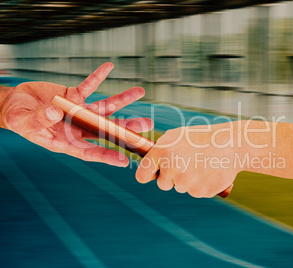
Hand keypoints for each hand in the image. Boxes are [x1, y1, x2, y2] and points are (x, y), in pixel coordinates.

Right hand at [0, 62, 152, 166]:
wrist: (15, 105)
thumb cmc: (20, 120)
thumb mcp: (25, 123)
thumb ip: (40, 120)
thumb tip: (57, 111)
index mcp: (67, 142)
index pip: (90, 151)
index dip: (106, 156)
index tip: (124, 161)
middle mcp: (78, 127)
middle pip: (106, 128)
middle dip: (126, 127)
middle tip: (146, 124)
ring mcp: (79, 111)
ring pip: (104, 106)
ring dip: (122, 99)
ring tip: (140, 92)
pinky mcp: (74, 95)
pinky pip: (88, 85)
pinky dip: (97, 77)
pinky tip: (108, 67)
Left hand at [135, 122, 242, 197]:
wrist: (231, 144)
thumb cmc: (202, 138)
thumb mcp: (177, 136)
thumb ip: (160, 150)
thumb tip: (150, 165)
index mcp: (161, 152)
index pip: (142, 176)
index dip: (148, 175)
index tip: (153, 174)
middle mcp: (171, 169)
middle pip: (163, 184)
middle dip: (172, 178)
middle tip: (187, 164)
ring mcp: (186, 182)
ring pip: (181, 188)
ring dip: (188, 180)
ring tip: (202, 164)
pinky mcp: (200, 192)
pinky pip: (195, 192)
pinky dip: (201, 185)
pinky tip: (209, 171)